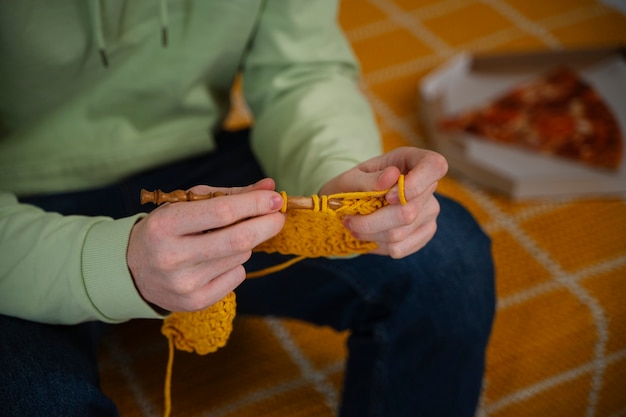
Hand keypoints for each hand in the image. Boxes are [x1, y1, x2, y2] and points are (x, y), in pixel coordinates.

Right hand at [127, 178, 285, 312]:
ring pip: (240, 257)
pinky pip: (236, 276)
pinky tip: (218, 260)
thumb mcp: (188, 205)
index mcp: (166, 224)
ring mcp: (184, 283)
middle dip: (267, 225)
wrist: (133, 270)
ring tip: (228, 238)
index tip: (275, 198)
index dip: (255, 204)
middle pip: (238, 239)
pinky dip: (237, 264)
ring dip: (246, 243)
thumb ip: (229, 195)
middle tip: (279, 216)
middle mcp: (173, 256)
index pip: (222, 212)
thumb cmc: (168, 229)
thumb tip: (269, 187)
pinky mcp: (195, 302)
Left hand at [319, 146, 447, 258]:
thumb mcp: (351, 178)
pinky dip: (379, 245)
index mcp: (413, 160)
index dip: (414, 184)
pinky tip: (370, 236)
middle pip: (409, 211)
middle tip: (349, 220)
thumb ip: (368, 179)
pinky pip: (402, 248)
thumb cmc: (352, 187)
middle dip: (372, 221)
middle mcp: (428, 186)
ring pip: (401, 233)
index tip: (388, 196)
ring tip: (354, 228)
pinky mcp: (425, 232)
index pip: (434, 166)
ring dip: (371, 234)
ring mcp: (430, 210)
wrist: (350, 205)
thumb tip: (391, 176)